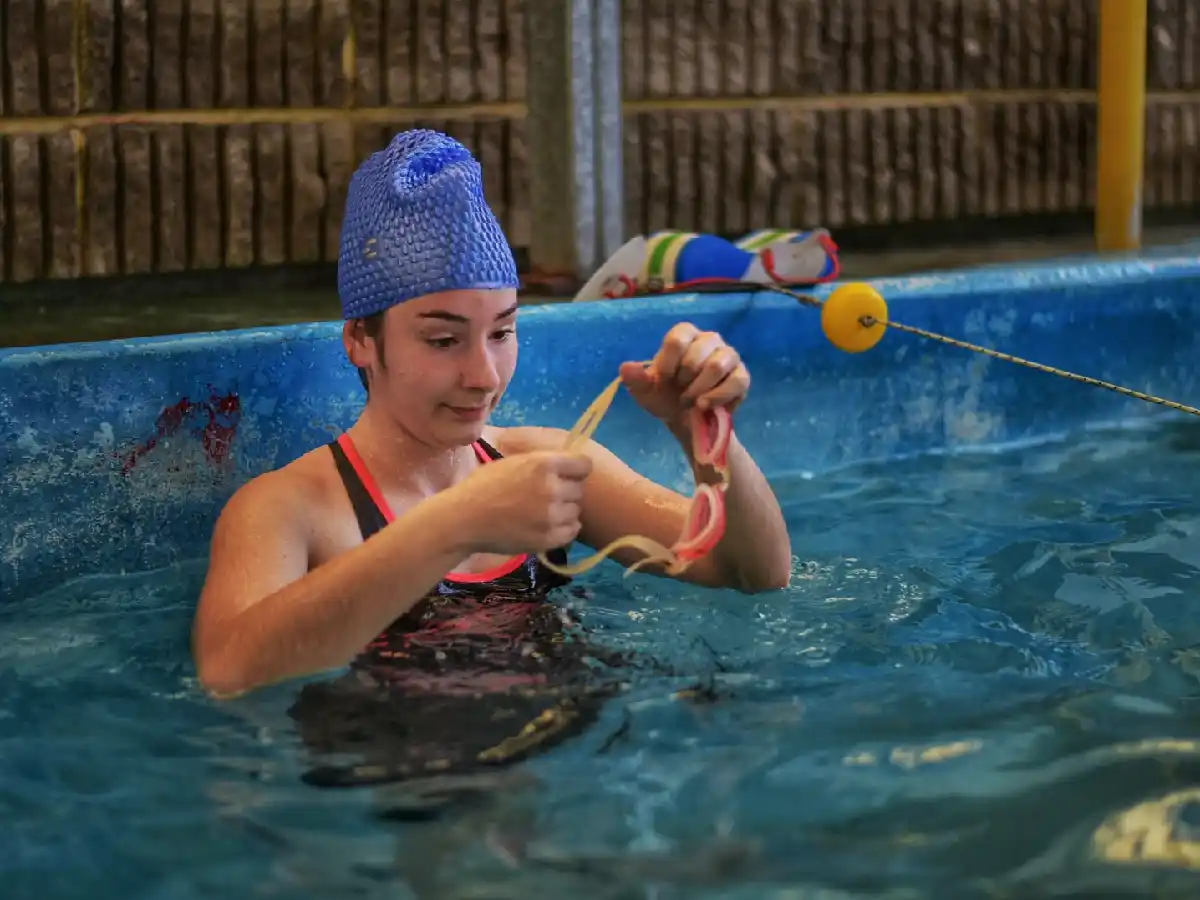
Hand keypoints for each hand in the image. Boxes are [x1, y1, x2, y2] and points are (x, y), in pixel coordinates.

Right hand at [452, 451, 593, 555]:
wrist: (464, 519)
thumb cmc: (483, 486)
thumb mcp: (513, 462)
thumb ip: (542, 462)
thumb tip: (567, 463)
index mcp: (544, 464)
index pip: (583, 464)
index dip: (576, 470)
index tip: (568, 475)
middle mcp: (552, 488)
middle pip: (580, 489)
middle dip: (567, 491)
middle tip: (548, 496)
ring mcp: (551, 516)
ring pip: (576, 511)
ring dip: (565, 511)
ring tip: (544, 512)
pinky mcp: (548, 538)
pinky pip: (572, 530)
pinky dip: (564, 528)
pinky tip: (548, 525)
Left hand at [619, 323, 749, 426]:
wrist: (688, 422)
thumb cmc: (666, 398)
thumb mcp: (645, 392)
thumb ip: (635, 379)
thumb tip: (626, 367)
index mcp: (685, 336)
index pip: (678, 337)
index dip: (668, 362)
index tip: (662, 380)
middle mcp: (709, 340)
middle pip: (698, 352)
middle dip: (684, 379)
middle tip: (679, 393)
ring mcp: (728, 356)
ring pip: (717, 365)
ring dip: (699, 388)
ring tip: (691, 402)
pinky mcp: (742, 376)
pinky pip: (736, 381)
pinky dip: (717, 396)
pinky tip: (705, 406)